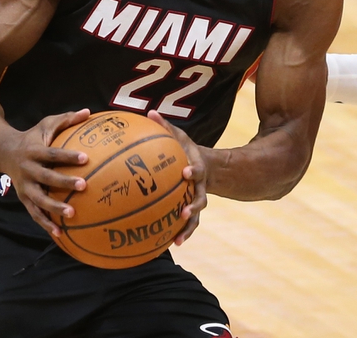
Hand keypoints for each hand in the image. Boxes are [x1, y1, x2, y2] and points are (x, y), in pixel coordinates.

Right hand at [0, 109, 90, 237]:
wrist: (3, 152)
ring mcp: (24, 186)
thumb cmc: (32, 137)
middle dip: (64, 182)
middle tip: (83, 185)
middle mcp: (27, 170)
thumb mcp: (46, 125)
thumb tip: (88, 112)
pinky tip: (60, 233)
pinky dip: (45, 224)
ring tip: (72, 214)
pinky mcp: (24, 198)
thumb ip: (66, 119)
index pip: (52, 154)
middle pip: (46, 178)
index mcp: (34, 151)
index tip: (85, 158)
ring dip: (54, 208)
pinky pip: (35, 213)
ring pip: (38, 200)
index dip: (68, 156)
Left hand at [148, 111, 208, 245]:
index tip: (185, 173)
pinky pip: (189, 224)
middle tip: (184, 212)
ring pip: (196, 216)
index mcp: (197, 167)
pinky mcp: (192, 210)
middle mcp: (200, 186)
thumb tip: (149, 112)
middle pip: (201, 198)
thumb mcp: (179, 137)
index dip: (193, 171)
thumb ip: (165, 127)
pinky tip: (171, 244)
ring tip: (178, 239)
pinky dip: (182, 233)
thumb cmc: (185, 150)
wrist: (207, 166)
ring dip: (188, 227)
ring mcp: (197, 199)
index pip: (197, 170)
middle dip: (194, 206)